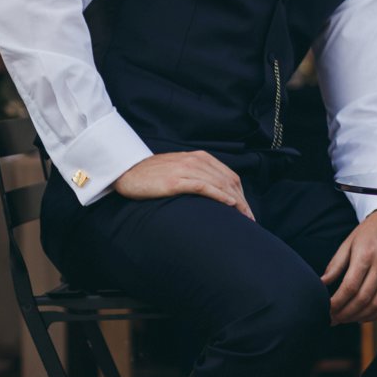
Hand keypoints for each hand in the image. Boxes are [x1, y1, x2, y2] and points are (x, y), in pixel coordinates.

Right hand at [115, 152, 253, 219]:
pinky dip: (219, 195)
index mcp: (200, 158)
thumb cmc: (154, 174)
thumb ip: (198, 175)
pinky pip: (203, 187)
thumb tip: (216, 192)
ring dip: (236, 202)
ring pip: (220, 184)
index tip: (247, 210)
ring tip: (244, 217)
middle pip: (229, 181)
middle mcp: (196, 161)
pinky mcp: (175, 181)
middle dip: (243, 201)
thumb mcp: (180, 169)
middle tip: (250, 218)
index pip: (229, 176)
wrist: (127, 172)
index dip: (242, 193)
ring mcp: (185, 170)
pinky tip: (229, 204)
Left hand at [321, 209, 376, 323]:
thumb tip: (320, 285)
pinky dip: (376, 314)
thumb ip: (335, 266)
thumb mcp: (348, 244)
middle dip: (345, 313)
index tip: (326, 311)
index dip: (336, 303)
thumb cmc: (368, 232)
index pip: (349, 287)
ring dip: (359, 316)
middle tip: (333, 319)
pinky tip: (363, 316)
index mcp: (366, 255)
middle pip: (363, 299)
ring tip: (346, 319)